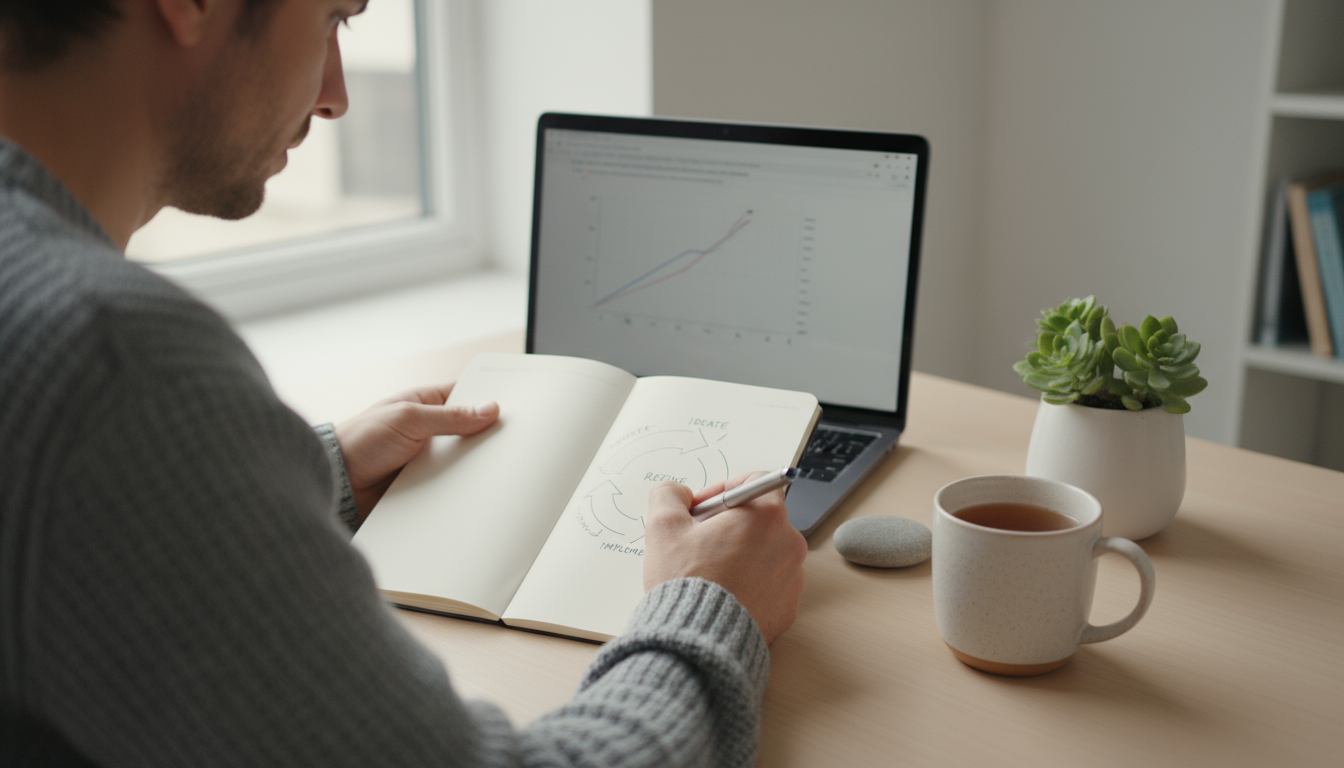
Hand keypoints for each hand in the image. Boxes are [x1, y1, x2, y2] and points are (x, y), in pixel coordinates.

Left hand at [334, 383, 498, 520]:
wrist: (336, 483)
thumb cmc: (361, 440)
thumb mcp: (409, 419)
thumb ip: (450, 416)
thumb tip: (489, 409)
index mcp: (425, 404)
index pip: (467, 395)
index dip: (490, 399)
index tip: (516, 406)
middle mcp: (429, 430)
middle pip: (471, 431)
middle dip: (487, 437)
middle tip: (512, 443)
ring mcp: (428, 458)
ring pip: (464, 461)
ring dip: (474, 466)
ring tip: (499, 471)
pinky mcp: (425, 484)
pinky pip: (451, 484)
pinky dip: (461, 488)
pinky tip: (476, 492)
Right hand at [643, 473, 807, 644]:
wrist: (701, 641)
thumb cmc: (687, 583)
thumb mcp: (663, 527)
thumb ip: (669, 496)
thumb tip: (678, 494)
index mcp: (767, 516)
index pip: (755, 482)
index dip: (723, 489)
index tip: (702, 508)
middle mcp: (789, 543)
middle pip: (760, 518)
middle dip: (729, 524)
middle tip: (698, 541)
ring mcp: (793, 578)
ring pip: (765, 552)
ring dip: (739, 554)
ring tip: (708, 571)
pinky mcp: (788, 607)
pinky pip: (769, 583)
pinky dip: (749, 583)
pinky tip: (722, 593)